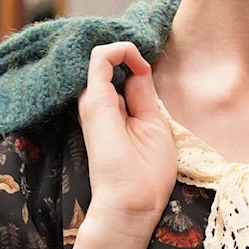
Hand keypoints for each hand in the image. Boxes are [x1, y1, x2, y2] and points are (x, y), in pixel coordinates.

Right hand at [76, 42, 178, 241]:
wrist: (132, 202)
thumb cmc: (147, 174)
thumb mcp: (153, 125)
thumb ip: (144, 96)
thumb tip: (141, 68)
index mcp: (116, 112)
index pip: (123, 74)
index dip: (138, 61)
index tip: (152, 62)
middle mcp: (101, 104)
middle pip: (110, 63)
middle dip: (129, 50)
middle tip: (147, 48)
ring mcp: (95, 101)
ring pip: (102, 56)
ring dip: (125, 46)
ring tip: (141, 47)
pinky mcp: (94, 99)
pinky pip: (101, 56)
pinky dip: (120, 48)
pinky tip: (137, 55)